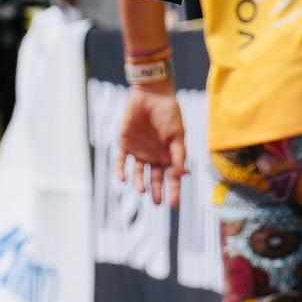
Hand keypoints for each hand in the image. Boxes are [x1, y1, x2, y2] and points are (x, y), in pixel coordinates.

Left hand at [115, 82, 186, 197]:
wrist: (151, 96)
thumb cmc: (169, 114)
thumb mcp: (177, 135)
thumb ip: (178, 155)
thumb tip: (181, 174)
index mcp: (169, 155)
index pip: (172, 177)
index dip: (174, 191)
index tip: (174, 205)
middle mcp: (154, 156)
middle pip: (155, 178)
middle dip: (156, 191)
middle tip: (157, 203)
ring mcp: (139, 151)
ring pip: (138, 172)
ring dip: (139, 182)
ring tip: (142, 190)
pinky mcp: (125, 143)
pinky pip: (121, 161)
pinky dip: (121, 170)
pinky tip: (122, 180)